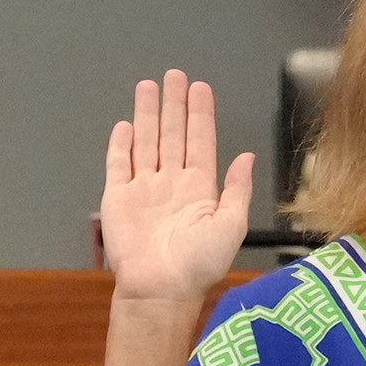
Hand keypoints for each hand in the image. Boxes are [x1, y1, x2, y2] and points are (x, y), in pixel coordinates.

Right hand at [98, 69, 253, 308]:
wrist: (161, 289)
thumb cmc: (199, 264)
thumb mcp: (231, 225)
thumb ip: (237, 189)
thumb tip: (246, 157)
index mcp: (199, 189)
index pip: (200, 142)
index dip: (200, 115)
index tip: (200, 88)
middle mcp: (171, 184)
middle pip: (172, 135)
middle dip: (174, 105)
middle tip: (174, 76)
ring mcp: (144, 190)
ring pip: (147, 142)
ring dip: (148, 115)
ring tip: (149, 87)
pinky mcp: (119, 198)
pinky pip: (119, 165)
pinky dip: (121, 145)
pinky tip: (126, 125)